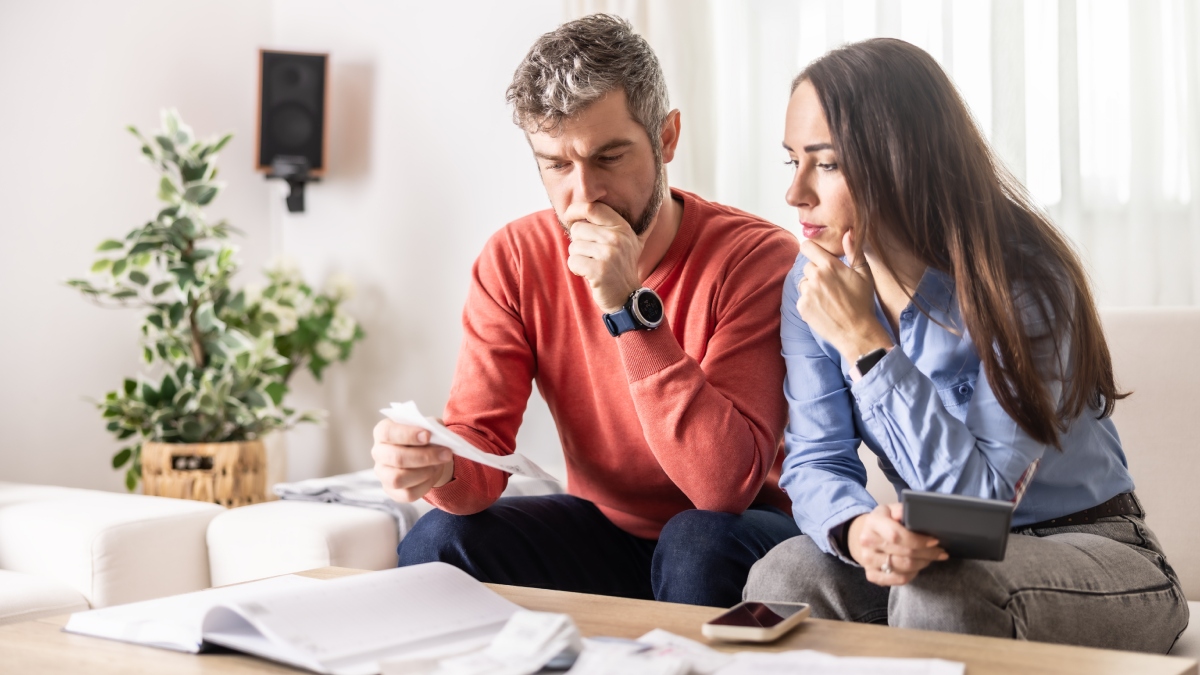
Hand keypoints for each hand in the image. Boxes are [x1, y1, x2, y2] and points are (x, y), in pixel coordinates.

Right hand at [371, 419, 453, 501]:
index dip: (408, 435)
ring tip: (438, 465)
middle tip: (446, 453)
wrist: (426, 456)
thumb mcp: (429, 427)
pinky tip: (432, 475)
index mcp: (382, 432)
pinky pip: (407, 494)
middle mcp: (378, 453)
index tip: (428, 435)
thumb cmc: (424, 438)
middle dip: (424, 456)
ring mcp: (383, 474)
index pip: (388, 432)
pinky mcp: (391, 491)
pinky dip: (425, 485)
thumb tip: (440, 436)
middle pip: (396, 458)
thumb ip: (432, 427)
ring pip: (398, 479)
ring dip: (424, 472)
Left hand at [563, 201, 643, 312]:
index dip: (575, 209)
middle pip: (578, 228)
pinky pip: (573, 261)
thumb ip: (643, 225)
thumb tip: (661, 205)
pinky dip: (576, 269)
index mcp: (622, 227)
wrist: (628, 297)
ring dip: (578, 258)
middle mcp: (617, 238)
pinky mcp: (599, 270)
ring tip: (593, 265)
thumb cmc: (625, 268)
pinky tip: (589, 274)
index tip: (569, 218)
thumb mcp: (637, 244)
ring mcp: (609, 254)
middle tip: (591, 254)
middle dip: (578, 242)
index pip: (592, 207)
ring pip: (574, 246)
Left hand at [797, 230, 890, 359]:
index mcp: (829, 265)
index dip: (811, 249)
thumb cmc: (863, 303)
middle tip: (831, 285)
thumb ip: (854, 251)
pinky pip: (802, 298)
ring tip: (829, 299)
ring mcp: (807, 292)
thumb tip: (848, 232)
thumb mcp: (864, 275)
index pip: (807, 246)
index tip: (816, 255)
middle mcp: (815, 276)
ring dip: (812, 288)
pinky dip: (810, 302)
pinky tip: (823, 308)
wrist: (856, 332)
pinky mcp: (802, 307)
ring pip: (804, 283)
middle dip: (817, 272)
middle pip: (807, 266)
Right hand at [848, 504, 946, 585]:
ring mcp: (868, 560)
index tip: (934, 541)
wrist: (866, 537)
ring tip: (930, 557)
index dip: (918, 541)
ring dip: (923, 563)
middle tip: (940, 551)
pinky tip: (917, 567)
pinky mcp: (871, 575)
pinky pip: (899, 579)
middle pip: (904, 554)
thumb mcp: (891, 510)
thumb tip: (911, 512)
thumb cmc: (884, 522)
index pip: (897, 536)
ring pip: (904, 568)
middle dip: (927, 553)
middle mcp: (867, 542)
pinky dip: (912, 574)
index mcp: (872, 522)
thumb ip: (902, 509)